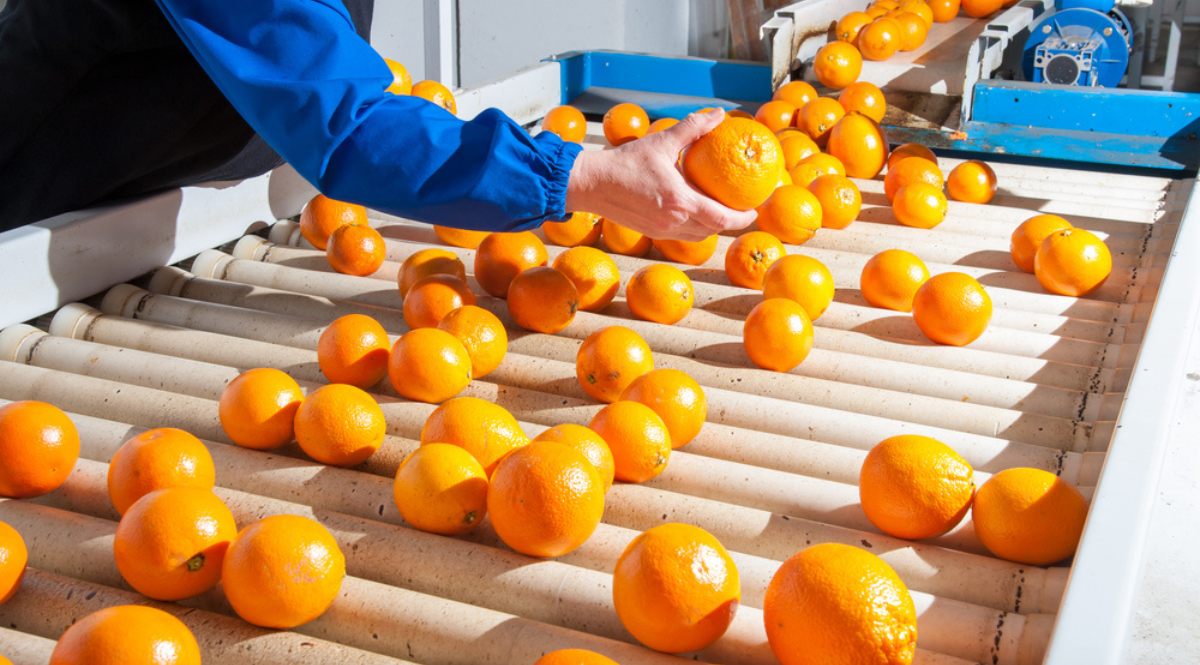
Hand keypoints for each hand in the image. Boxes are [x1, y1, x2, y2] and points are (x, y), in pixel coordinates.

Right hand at [564, 109, 757, 240]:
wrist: (591, 184)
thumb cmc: (624, 162)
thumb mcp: (661, 141)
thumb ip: (692, 128)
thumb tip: (718, 114)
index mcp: (679, 201)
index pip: (721, 218)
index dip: (742, 218)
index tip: (754, 210)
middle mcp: (673, 220)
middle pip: (714, 230)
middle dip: (732, 223)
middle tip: (743, 210)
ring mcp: (661, 230)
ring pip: (698, 235)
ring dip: (713, 226)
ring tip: (722, 211)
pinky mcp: (651, 232)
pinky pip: (682, 234)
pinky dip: (695, 227)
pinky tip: (695, 212)